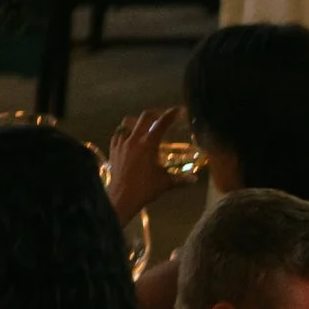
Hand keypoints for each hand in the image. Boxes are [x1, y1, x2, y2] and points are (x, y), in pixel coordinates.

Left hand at [104, 104, 187, 218]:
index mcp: (149, 144)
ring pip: (127, 123)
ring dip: (137, 121)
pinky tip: (128, 138)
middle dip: (155, 114)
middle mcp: (134, 139)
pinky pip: (117, 135)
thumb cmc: (145, 189)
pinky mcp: (113, 150)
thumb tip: (194, 179)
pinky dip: (124, 132)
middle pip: (144, 117)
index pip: (162, 124)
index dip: (171, 115)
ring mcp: (121, 144)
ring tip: (143, 126)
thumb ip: (181, 179)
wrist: (122, 197)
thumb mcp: (166, 183)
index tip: (177, 110)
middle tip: (162, 117)